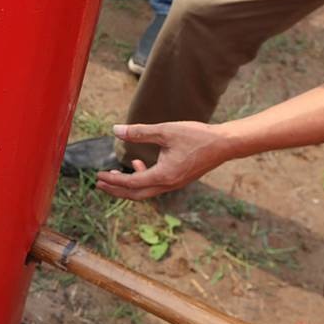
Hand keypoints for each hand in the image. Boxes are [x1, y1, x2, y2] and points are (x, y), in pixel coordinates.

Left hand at [95, 121, 233, 200]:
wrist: (224, 144)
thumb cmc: (197, 136)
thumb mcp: (166, 131)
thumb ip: (140, 132)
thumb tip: (116, 130)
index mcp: (163, 175)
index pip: (131, 183)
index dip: (113, 181)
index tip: (98, 176)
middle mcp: (168, 184)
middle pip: (136, 194)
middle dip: (116, 190)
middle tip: (99, 184)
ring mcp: (174, 184)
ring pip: (146, 191)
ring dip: (128, 185)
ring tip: (114, 175)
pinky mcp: (179, 179)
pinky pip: (155, 185)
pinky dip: (142, 178)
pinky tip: (138, 163)